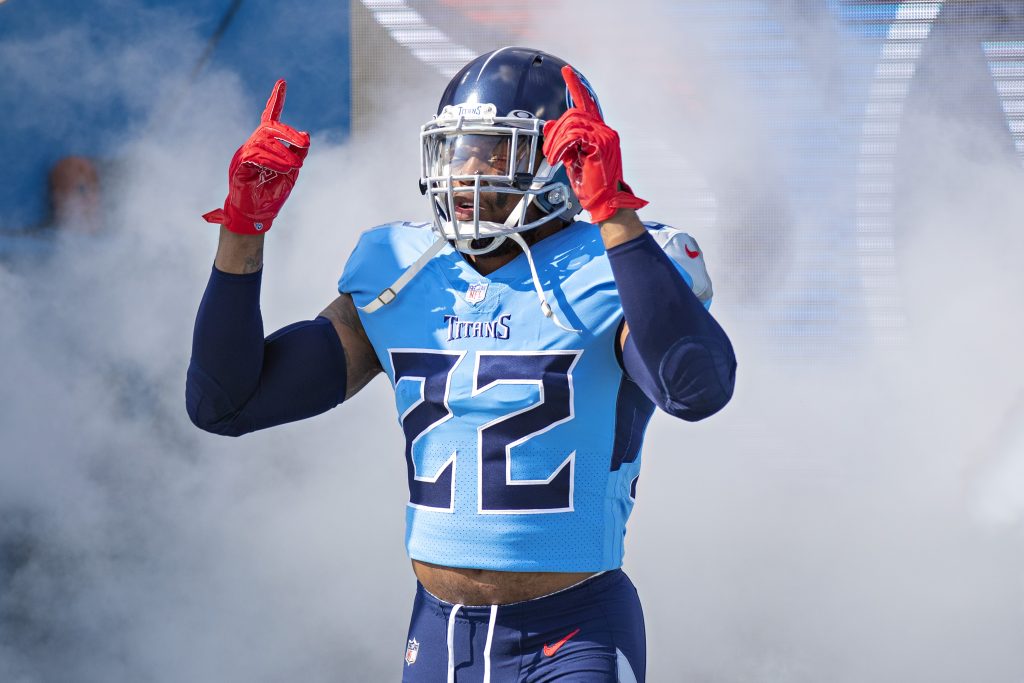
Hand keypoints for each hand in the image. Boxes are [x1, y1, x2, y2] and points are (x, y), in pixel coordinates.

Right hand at [203, 80, 310, 233]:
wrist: (256, 215)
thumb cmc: (272, 192)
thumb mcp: (292, 171)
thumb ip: (298, 153)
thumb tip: (306, 134)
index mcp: (266, 144)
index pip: (270, 117)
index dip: (276, 99)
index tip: (282, 82)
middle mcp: (253, 144)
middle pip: (269, 127)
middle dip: (288, 133)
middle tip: (304, 144)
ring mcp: (244, 154)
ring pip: (263, 142)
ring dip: (283, 153)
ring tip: (294, 166)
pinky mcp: (239, 166)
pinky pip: (254, 156)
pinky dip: (271, 160)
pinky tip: (284, 168)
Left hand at [542, 66, 646, 223]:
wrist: (605, 202)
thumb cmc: (590, 184)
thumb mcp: (572, 158)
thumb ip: (563, 141)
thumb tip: (549, 125)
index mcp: (600, 132)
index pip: (587, 103)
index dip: (576, 86)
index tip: (567, 71)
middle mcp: (604, 130)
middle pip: (573, 113)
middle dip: (556, 132)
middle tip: (549, 152)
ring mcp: (604, 136)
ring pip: (571, 123)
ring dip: (556, 142)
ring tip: (554, 158)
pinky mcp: (600, 144)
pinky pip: (573, 135)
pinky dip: (561, 146)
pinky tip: (559, 158)